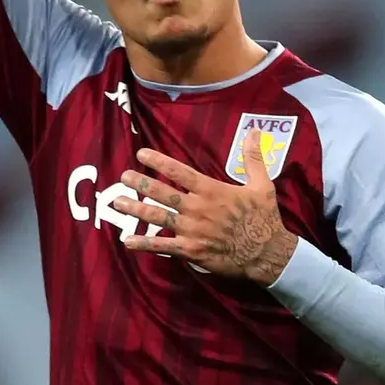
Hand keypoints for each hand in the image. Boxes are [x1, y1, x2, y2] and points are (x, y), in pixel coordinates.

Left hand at [109, 132, 298, 285]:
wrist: (267, 253)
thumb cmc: (263, 218)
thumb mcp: (262, 185)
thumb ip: (253, 158)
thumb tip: (256, 130)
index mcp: (211, 191)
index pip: (180, 172)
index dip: (159, 162)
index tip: (141, 153)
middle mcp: (197, 209)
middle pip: (163, 193)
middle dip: (141, 184)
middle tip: (123, 176)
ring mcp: (192, 230)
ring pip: (158, 218)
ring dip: (136, 210)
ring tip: (117, 202)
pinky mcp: (191, 250)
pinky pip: (163, 246)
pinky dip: (144, 244)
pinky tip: (126, 241)